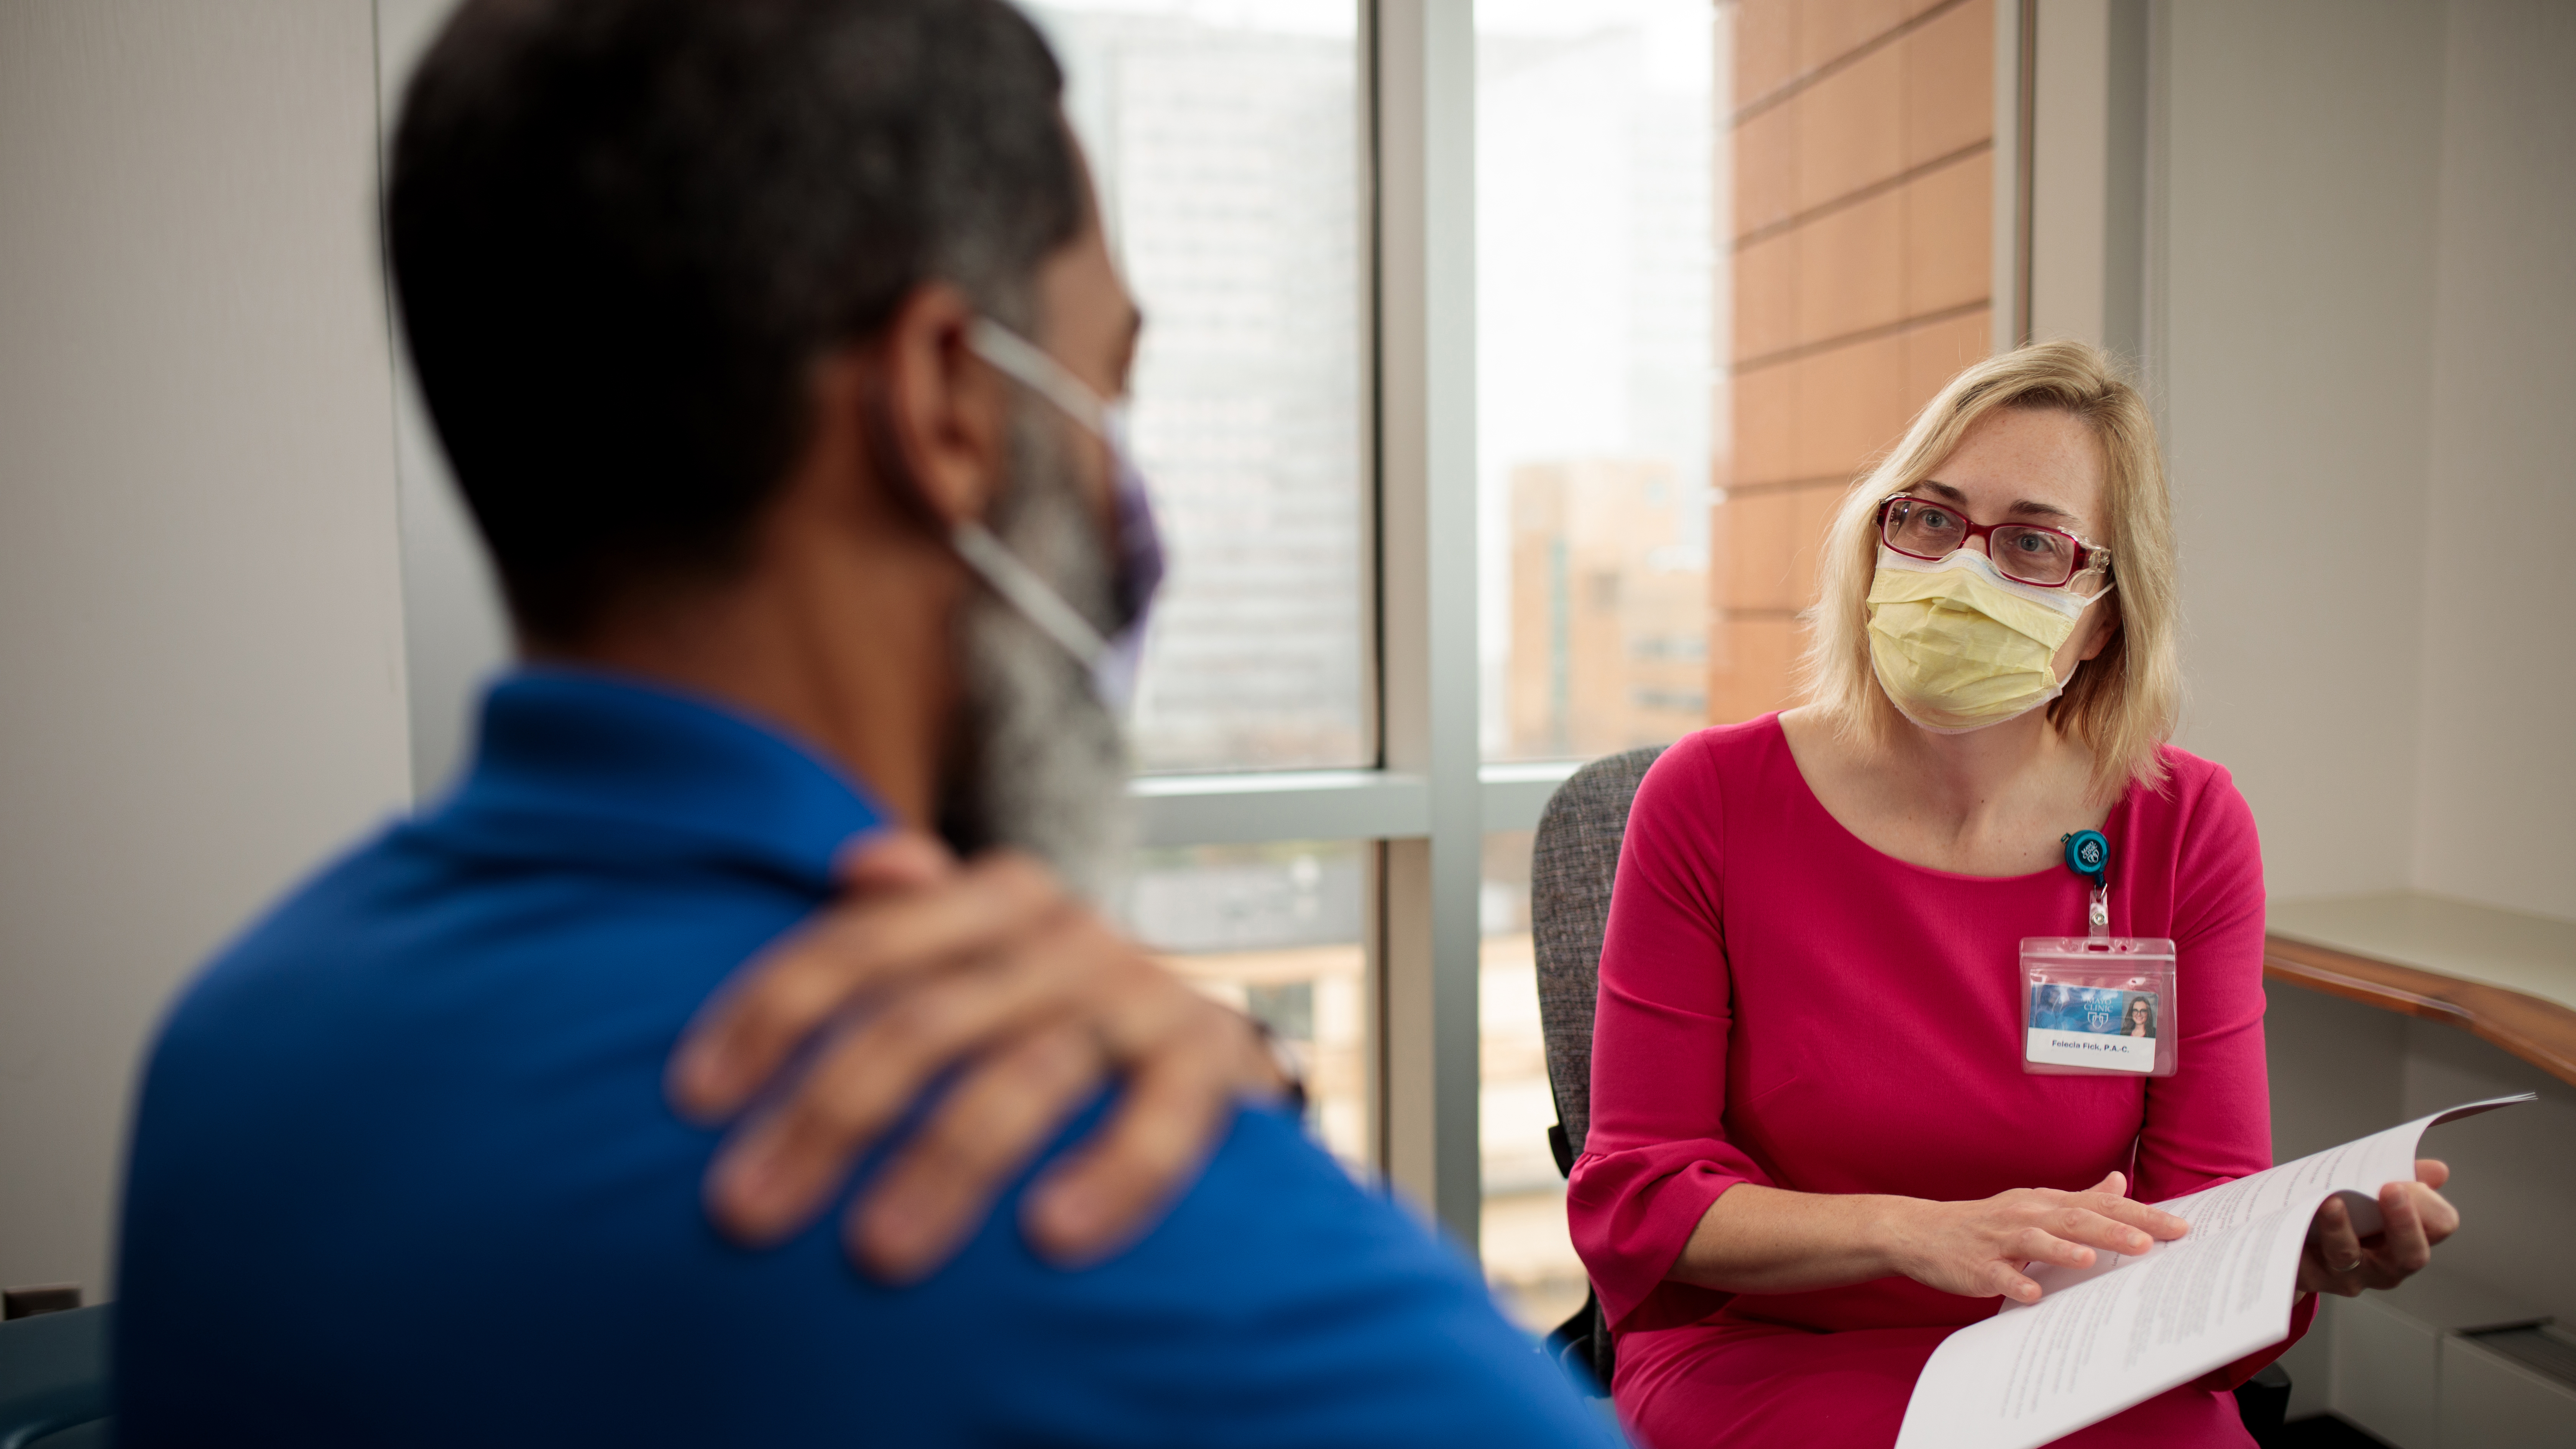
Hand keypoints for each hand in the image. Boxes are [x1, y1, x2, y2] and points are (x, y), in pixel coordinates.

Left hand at [665, 830, 1290, 1280]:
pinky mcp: (1209, 1061)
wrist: (1208, 1045)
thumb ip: (908, 915)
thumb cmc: (1052, 1009)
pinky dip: (1111, 1175)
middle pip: (922, 1020)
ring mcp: (1140, 993)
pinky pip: (1160, 1120)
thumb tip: (858, 866)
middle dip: (827, 1118)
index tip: (692, 1099)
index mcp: (995, 895)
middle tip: (744, 1212)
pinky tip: (1052, 1237)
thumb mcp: (980, 948)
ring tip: (874, 1254)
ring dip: (944, 1164)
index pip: (858, 944)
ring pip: (1024, 1075)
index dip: (769, 1014)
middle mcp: (1065, 934)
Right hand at [1887, 1172, 2188, 1303]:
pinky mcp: (1977, 1265)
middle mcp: (2025, 1215)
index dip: (2139, 1213)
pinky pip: (1999, 1275)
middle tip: (2152, 1241)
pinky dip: (2016, 1282)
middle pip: (2074, 1218)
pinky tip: (2034, 1292)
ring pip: (2036, 1240)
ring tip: (2094, 1257)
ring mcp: (1999, 1240)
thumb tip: (2119, 1182)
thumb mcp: (2033, 1203)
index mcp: (2043, 1202)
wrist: (1921, 1232)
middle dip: (2114, 1228)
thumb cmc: (1984, 1223)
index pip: (2099, 1204)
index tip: (2179, 1227)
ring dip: (2065, 1248)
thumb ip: (2079, 1196)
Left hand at [2299, 1159, 2457, 1296]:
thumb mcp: (2374, 1191)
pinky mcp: (2306, 1275)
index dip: (2428, 1208)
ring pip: (2347, 1256)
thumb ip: (2404, 1175)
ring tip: (2330, 1201)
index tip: (2405, 1184)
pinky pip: (2302, 1262)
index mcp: (2407, 1241)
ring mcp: (2344, 1274)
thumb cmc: (2348, 1215)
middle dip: (2403, 1224)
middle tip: (2392, 1189)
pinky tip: (2292, 1218)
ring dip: (2340, 1228)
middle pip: (2407, 1256)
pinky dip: (2297, 1240)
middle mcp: (2383, 1267)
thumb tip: (2437, 1171)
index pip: (2437, 1227)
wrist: (2298, 1238)